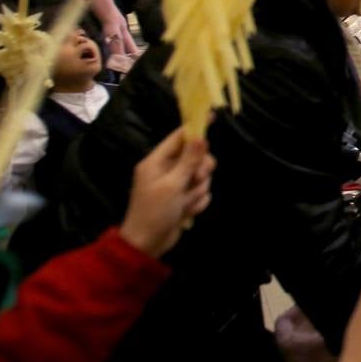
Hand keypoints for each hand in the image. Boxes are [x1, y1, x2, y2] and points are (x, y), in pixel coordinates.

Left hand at [120, 129, 215, 258]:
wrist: (147, 244)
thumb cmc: (154, 211)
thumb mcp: (172, 185)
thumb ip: (188, 161)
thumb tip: (200, 137)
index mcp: (156, 162)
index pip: (178, 138)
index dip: (195, 128)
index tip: (212, 117)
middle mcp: (166, 170)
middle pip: (196, 157)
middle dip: (200, 169)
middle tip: (197, 178)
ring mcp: (175, 185)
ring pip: (201, 176)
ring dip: (198, 190)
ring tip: (186, 203)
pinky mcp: (183, 199)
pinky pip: (200, 192)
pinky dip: (197, 202)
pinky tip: (186, 212)